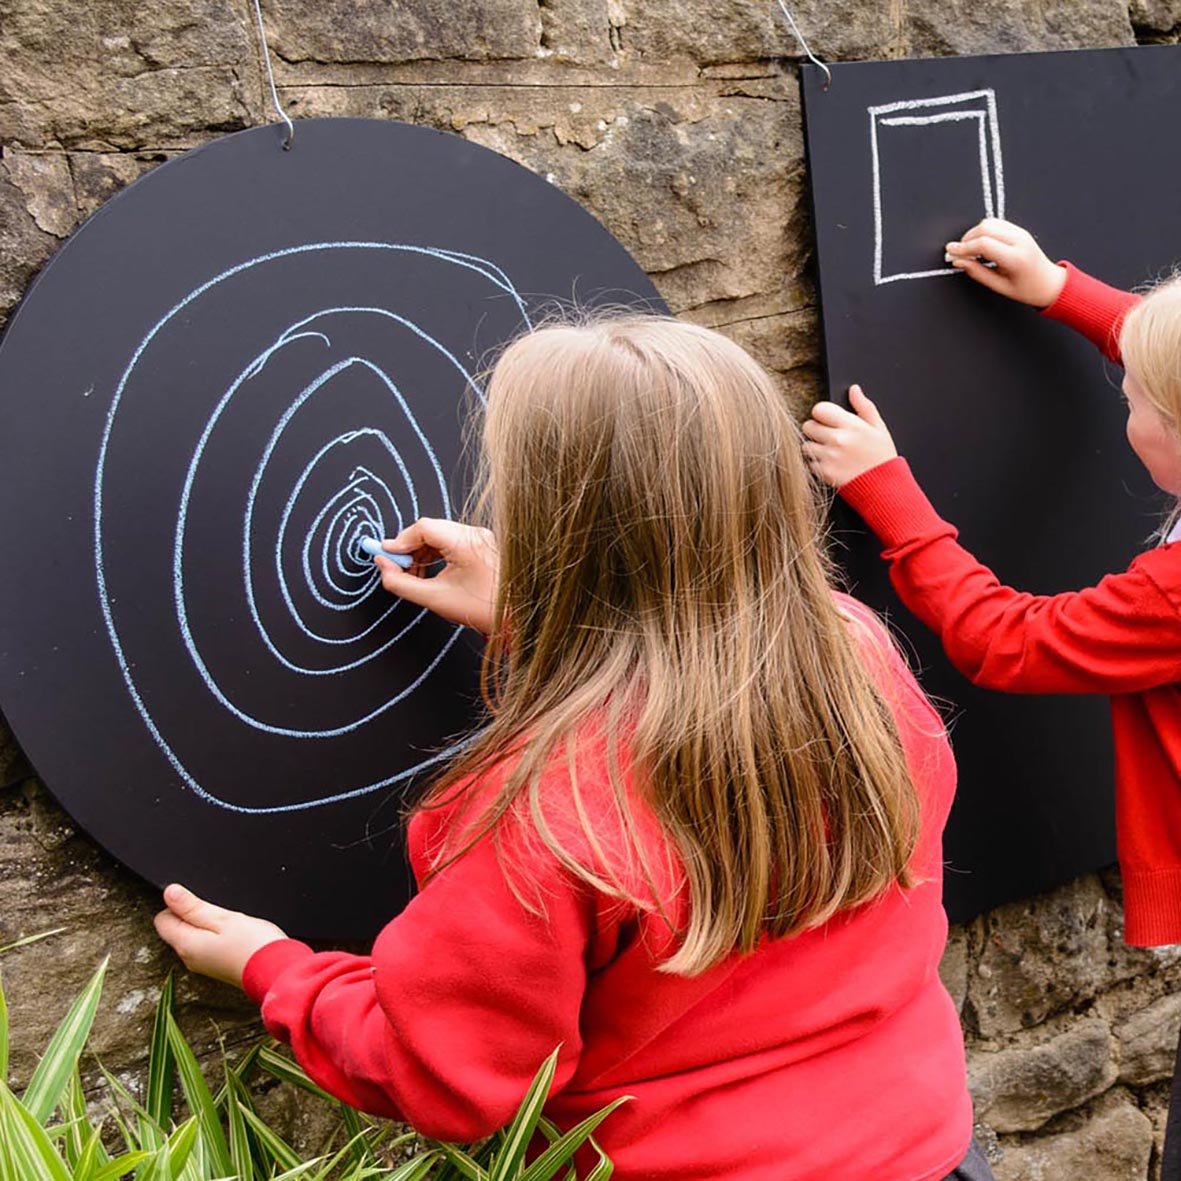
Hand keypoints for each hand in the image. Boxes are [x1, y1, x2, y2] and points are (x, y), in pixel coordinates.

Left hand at [154, 884, 286, 988]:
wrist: (276, 971)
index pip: (161, 920)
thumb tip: (169, 893)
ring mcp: (202, 964)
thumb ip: (193, 906)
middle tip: (217, 912)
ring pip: (191, 937)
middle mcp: (188, 958)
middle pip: (175, 929)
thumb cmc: (253, 945)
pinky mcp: (215, 966)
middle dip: (191, 914)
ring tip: (228, 923)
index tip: (199, 901)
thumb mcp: (223, 918)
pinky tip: (233, 934)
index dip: (177, 904)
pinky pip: (204, 946)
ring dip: (205, 925)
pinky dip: (214, 936)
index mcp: (186, 944)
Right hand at [372, 518, 498, 634]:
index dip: (400, 541)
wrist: (512, 618)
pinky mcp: (481, 544)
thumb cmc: (483, 610)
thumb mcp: (434, 598)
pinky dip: (435, 553)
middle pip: (430, 529)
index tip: (387, 554)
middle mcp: (475, 534)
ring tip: (415, 575)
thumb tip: (383, 565)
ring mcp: (480, 537)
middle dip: (410, 548)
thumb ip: (401, 582)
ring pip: (439, 534)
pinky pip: (450, 541)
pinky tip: (429, 572)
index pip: (423, 527)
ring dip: (421, 552)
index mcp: (466, 543)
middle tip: (397, 566)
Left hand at [803, 385, 897, 487]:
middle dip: (816, 430)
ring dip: (814, 447)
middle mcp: (838, 440)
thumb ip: (864, 406)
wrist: (883, 487)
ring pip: (806, 445)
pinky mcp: (824, 473)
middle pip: (808, 426)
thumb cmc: (882, 457)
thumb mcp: (879, 428)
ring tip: (831, 452)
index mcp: (851, 425)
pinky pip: (810, 463)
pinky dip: (817, 464)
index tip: (828, 419)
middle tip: (828, 436)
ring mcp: (829, 457)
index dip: (822, 413)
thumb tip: (854, 389)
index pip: (819, 409)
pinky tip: (831, 464)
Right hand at [945, 218, 1065, 307]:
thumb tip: (958, 261)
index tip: (950, 251)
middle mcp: (1020, 240)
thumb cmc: (1027, 289)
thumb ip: (977, 272)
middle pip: (985, 228)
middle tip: (957, 253)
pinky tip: (980, 245)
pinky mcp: (1019, 230)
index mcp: (1015, 258)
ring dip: (974, 234)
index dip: (963, 247)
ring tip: (968, 250)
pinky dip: (983, 231)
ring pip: (989, 222)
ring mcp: (1021, 232)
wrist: (1049, 282)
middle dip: (966, 239)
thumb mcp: (999, 287)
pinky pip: (996, 223)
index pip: (983, 244)